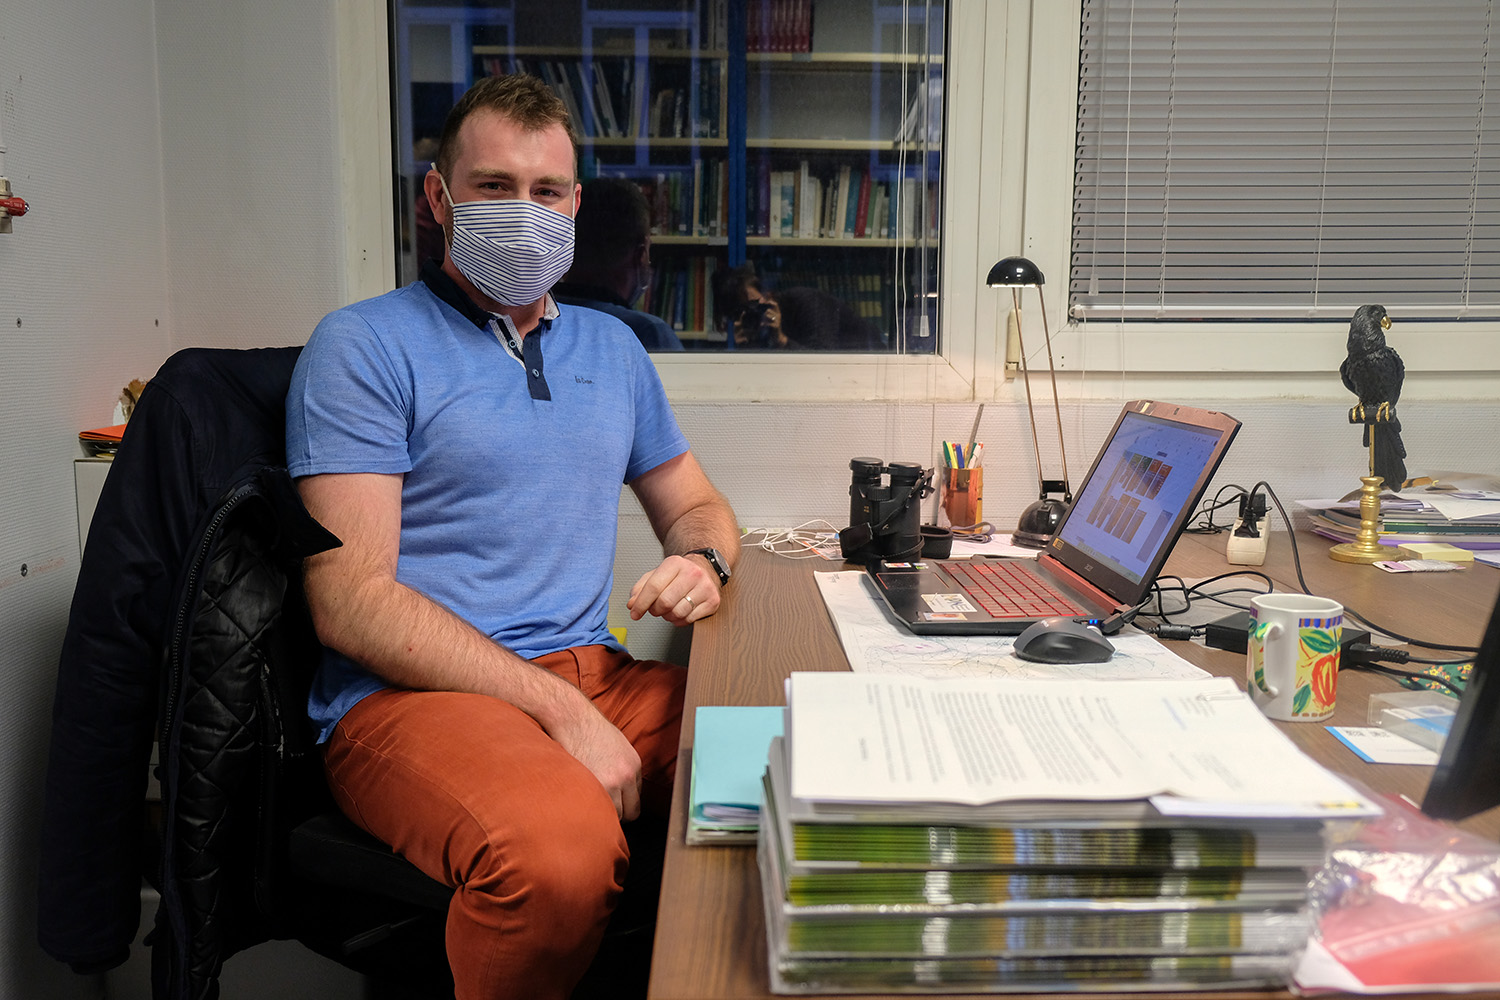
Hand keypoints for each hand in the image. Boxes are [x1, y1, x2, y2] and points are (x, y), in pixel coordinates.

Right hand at [547, 706, 641, 820]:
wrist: (573, 719)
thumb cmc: (592, 731)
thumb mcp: (620, 748)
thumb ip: (625, 770)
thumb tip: (623, 794)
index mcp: (634, 767)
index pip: (636, 802)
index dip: (624, 806)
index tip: (614, 807)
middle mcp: (625, 776)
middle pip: (628, 813)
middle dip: (616, 814)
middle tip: (603, 809)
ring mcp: (608, 782)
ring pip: (611, 815)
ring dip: (601, 812)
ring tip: (591, 803)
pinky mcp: (589, 785)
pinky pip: (593, 807)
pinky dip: (588, 807)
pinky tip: (582, 800)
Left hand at [627, 553, 719, 624]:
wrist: (705, 568)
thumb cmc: (679, 574)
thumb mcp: (657, 574)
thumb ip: (641, 588)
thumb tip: (632, 604)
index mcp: (675, 563)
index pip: (653, 587)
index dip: (641, 603)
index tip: (634, 613)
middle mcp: (692, 573)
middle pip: (665, 602)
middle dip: (655, 610)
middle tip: (655, 609)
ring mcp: (705, 587)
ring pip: (677, 613)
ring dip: (668, 616)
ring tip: (669, 609)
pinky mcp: (713, 601)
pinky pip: (689, 619)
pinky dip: (680, 620)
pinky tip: (680, 611)